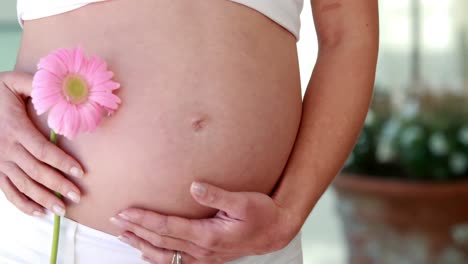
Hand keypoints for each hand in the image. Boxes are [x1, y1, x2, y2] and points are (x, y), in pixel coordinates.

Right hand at [0, 71, 83, 216]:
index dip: (62, 162)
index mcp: (16, 129)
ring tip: (62, 209)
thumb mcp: (13, 82)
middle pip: (36, 172)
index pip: (43, 151)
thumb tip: (62, 88)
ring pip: (23, 185)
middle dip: (58, 185)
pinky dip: (23, 204)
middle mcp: (6, 149)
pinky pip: (7, 191)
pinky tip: (39, 212)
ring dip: (44, 199)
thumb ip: (35, 85)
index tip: (80, 171)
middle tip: (78, 196)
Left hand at [111, 182, 299, 263]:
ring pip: (165, 255)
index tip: (125, 212)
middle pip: (161, 242)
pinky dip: (157, 257)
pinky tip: (146, 253)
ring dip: (142, 244)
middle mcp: (202, 250)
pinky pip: (175, 261)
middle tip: (115, 220)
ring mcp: (203, 257)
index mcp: (208, 235)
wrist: (274, 232)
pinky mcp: (205, 257)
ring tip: (123, 235)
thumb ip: (218, 195)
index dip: (145, 220)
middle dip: (136, 230)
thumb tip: (194, 186)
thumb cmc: (261, 214)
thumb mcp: (243, 201)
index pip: (168, 228)